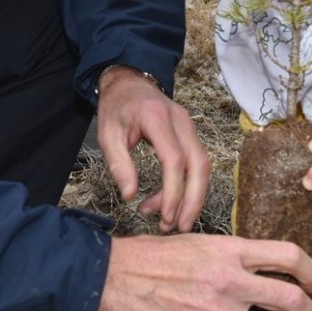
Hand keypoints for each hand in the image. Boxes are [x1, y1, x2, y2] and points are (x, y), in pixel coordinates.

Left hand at [96, 66, 209, 232]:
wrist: (129, 83)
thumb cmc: (116, 109)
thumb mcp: (108, 135)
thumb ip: (119, 164)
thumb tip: (130, 196)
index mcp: (157, 118)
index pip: (175, 159)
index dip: (173, 191)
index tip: (164, 216)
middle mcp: (181, 120)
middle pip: (199, 164)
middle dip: (192, 200)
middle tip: (177, 227)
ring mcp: (190, 126)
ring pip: (203, 165)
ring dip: (193, 197)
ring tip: (171, 220)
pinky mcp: (191, 133)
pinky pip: (197, 162)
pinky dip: (188, 186)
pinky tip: (170, 201)